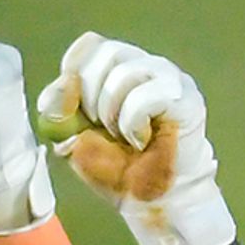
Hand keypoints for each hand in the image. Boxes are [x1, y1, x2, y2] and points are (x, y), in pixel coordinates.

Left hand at [38, 32, 235, 244]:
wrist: (150, 200)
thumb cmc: (117, 167)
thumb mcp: (72, 138)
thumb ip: (58, 108)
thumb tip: (65, 81)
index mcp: (119, 68)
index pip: (91, 45)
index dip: (76, 73)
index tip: (79, 109)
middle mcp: (146, 65)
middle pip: (107, 54)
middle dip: (92, 96)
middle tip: (102, 129)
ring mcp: (169, 79)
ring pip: (125, 73)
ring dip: (112, 113)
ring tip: (123, 138)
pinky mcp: (185, 99)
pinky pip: (145, 97)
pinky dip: (132, 124)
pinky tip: (141, 140)